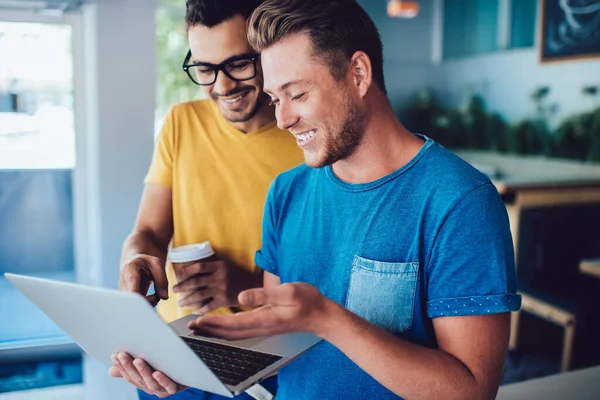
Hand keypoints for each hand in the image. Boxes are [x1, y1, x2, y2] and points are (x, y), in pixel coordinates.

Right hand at [108, 352, 186, 397]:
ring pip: (151, 382)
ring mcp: (163, 389)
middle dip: (129, 366)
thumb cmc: (166, 365)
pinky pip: (169, 386)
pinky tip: (157, 373)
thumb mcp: (148, 363)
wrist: (191, 369)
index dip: (121, 366)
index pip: (129, 375)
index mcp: (144, 383)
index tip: (115, 354)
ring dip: (143, 371)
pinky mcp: (176, 388)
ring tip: (138, 360)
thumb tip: (110, 371)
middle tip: (123, 354)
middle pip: (138, 378)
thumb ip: (131, 366)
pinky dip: (162, 380)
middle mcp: (152, 388)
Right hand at [119, 255, 168, 305]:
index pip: (131, 281)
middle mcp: (124, 282)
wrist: (134, 264)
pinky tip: (152, 298)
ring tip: (156, 295)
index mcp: (130, 269)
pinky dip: (147, 305)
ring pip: (134, 305)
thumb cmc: (146, 262)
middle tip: (157, 296)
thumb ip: (162, 279)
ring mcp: (124, 292)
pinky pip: (136, 307)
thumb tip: (164, 297)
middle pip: (132, 297)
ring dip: (149, 303)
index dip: (134, 290)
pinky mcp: (127, 299)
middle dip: (147, 301)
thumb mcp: (157, 264)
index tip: (139, 298)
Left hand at [173, 260, 260, 313]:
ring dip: (188, 299)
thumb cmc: (238, 275)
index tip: (178, 275)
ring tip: (181, 302)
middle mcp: (219, 277)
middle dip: (182, 287)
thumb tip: (194, 268)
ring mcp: (221, 289)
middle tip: (175, 290)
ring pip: (199, 295)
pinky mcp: (224, 300)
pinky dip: (201, 309)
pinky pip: (208, 306)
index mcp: (219, 265)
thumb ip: (213, 267)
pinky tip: (195, 312)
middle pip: (196, 281)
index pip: (198, 267)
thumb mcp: (227, 265)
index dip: (186, 271)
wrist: (254, 286)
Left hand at [187, 282, 330, 339]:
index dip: (214, 322)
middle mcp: (261, 327)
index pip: (233, 323)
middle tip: (190, 327)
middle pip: (229, 333)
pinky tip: (222, 327)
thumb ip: (263, 294)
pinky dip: (227, 330)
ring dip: (216, 332)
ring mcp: (263, 328)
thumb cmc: (307, 300)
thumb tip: (241, 296)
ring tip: (201, 328)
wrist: (321, 315)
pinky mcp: (266, 326)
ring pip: (234, 334)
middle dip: (209, 330)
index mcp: (264, 318)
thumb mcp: (287, 291)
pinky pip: (241, 331)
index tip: (198, 321)